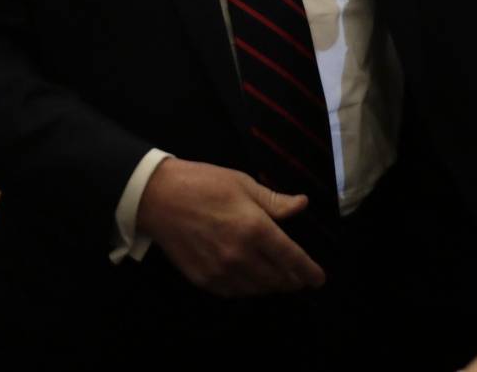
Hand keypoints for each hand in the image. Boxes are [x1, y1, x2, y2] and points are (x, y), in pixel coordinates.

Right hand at [134, 158, 324, 295]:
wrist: (158, 198)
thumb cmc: (203, 183)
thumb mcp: (243, 183)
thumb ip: (274, 201)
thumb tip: (302, 206)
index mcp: (255, 228)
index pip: (292, 258)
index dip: (309, 272)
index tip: (318, 279)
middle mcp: (241, 255)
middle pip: (278, 279)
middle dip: (292, 280)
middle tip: (298, 277)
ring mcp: (221, 271)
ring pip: (258, 289)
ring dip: (271, 285)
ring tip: (276, 278)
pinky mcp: (204, 279)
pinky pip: (235, 292)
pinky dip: (248, 288)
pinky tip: (250, 280)